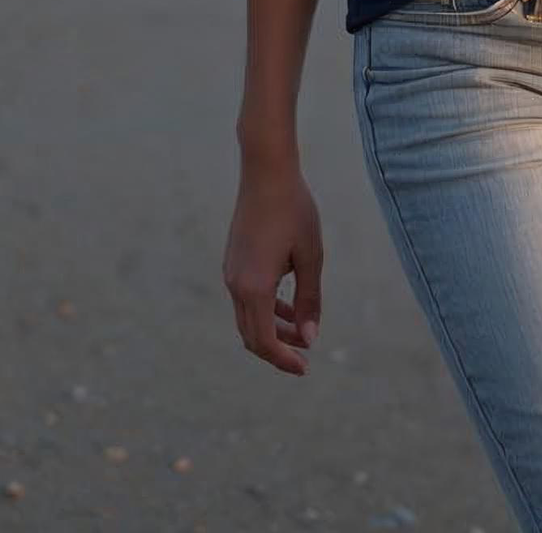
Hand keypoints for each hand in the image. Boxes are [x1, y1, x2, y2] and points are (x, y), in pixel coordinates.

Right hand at [223, 154, 323, 374]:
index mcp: (255, 288)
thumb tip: (309, 337)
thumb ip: (309, 299)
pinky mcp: (233, 262)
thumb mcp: (311, 256)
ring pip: (248, 317)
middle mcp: (236, 285)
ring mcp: (230, 273)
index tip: (305, 367)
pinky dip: (265, 309)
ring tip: (301, 331)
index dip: (283, 359)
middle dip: (278, 349)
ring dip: (272, 329)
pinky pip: (246, 299)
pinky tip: (288, 304)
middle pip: (252, 335)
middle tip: (305, 354)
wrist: (266, 172)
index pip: (264, 341)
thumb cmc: (294, 210)